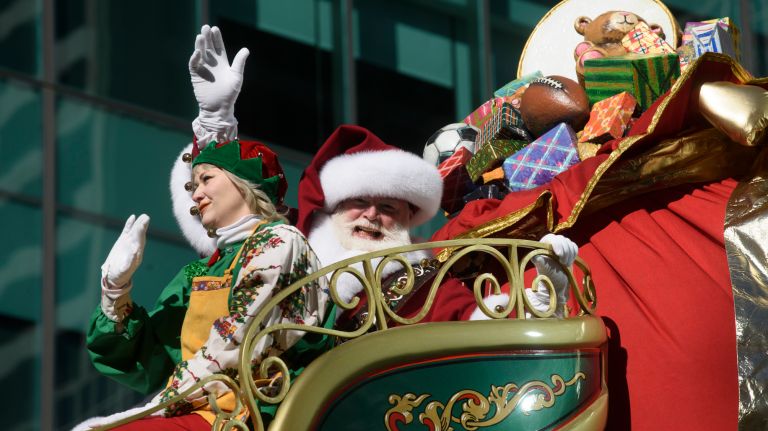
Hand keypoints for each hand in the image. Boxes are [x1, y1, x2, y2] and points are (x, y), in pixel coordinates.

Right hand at [101, 214, 149, 287]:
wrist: (115, 275)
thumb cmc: (120, 274)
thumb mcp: (124, 270)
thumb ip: (129, 263)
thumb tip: (134, 253)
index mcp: (136, 254)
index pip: (139, 242)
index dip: (140, 234)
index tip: (141, 227)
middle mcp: (134, 247)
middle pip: (139, 235)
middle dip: (141, 227)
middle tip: (146, 217)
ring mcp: (129, 243)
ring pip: (134, 231)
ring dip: (138, 223)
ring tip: (143, 215)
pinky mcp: (123, 241)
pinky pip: (127, 231)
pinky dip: (129, 224)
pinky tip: (132, 217)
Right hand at [189, 25, 248, 142]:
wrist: (219, 108)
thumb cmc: (230, 94)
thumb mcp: (237, 77)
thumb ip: (239, 63)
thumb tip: (246, 49)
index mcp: (222, 63)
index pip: (218, 46)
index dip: (216, 38)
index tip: (215, 28)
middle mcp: (211, 64)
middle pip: (207, 47)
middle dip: (207, 37)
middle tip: (206, 27)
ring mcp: (203, 69)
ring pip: (200, 53)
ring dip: (199, 45)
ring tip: (200, 36)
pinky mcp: (196, 76)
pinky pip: (193, 65)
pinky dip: (194, 58)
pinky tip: (197, 52)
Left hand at [528, 234, 577, 315]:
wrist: (558, 285)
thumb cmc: (549, 278)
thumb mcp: (544, 270)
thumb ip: (540, 262)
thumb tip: (535, 257)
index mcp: (542, 247)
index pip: (550, 238)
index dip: (556, 244)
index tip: (558, 254)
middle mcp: (550, 245)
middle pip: (561, 239)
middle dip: (564, 251)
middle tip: (563, 263)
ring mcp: (560, 247)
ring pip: (568, 242)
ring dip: (569, 254)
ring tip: (565, 265)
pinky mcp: (568, 250)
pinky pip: (574, 246)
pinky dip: (573, 254)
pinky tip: (569, 262)